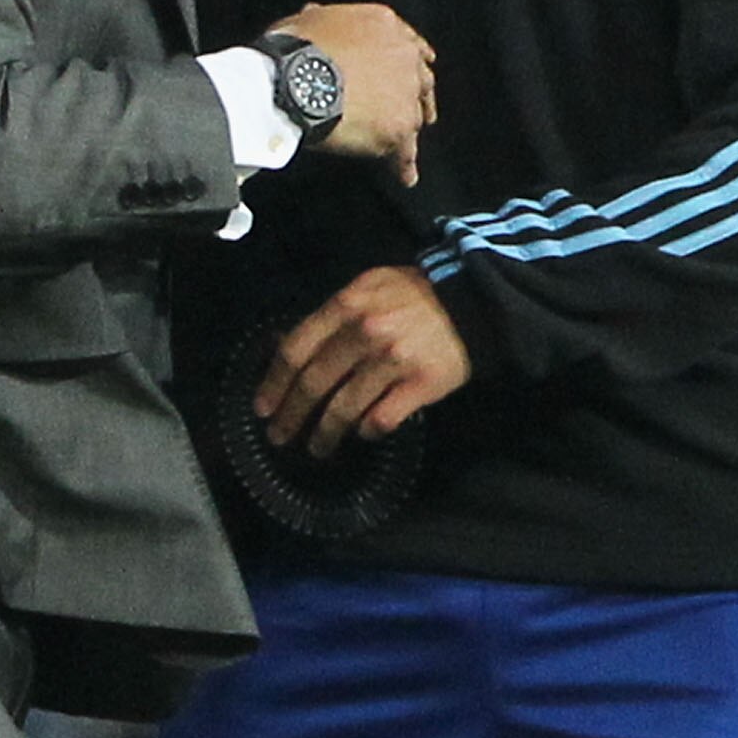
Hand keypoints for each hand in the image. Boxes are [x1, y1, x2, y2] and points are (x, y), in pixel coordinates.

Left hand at [258, 266, 471, 457]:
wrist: (474, 300)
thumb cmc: (415, 295)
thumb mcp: (369, 287)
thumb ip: (335, 314)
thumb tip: (294, 350)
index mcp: (347, 306)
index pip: (295, 349)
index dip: (274, 383)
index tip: (263, 408)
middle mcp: (365, 332)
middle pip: (313, 384)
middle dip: (291, 416)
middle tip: (279, 438)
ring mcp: (393, 360)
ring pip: (343, 408)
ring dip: (324, 435)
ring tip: (317, 449)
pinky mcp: (420, 384)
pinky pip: (381, 418)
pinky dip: (367, 431)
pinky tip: (364, 434)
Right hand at [281, 2, 434, 184]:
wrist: (295, 81)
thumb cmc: (295, 49)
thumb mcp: (307, 20)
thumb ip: (321, 19)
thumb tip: (314, 14)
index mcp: (384, 25)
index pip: (407, 44)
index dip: (411, 60)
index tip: (417, 67)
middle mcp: (403, 56)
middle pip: (420, 81)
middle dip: (419, 97)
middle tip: (421, 111)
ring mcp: (405, 93)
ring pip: (415, 116)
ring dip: (410, 131)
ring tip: (408, 148)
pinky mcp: (399, 126)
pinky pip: (406, 150)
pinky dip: (404, 164)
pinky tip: (405, 176)